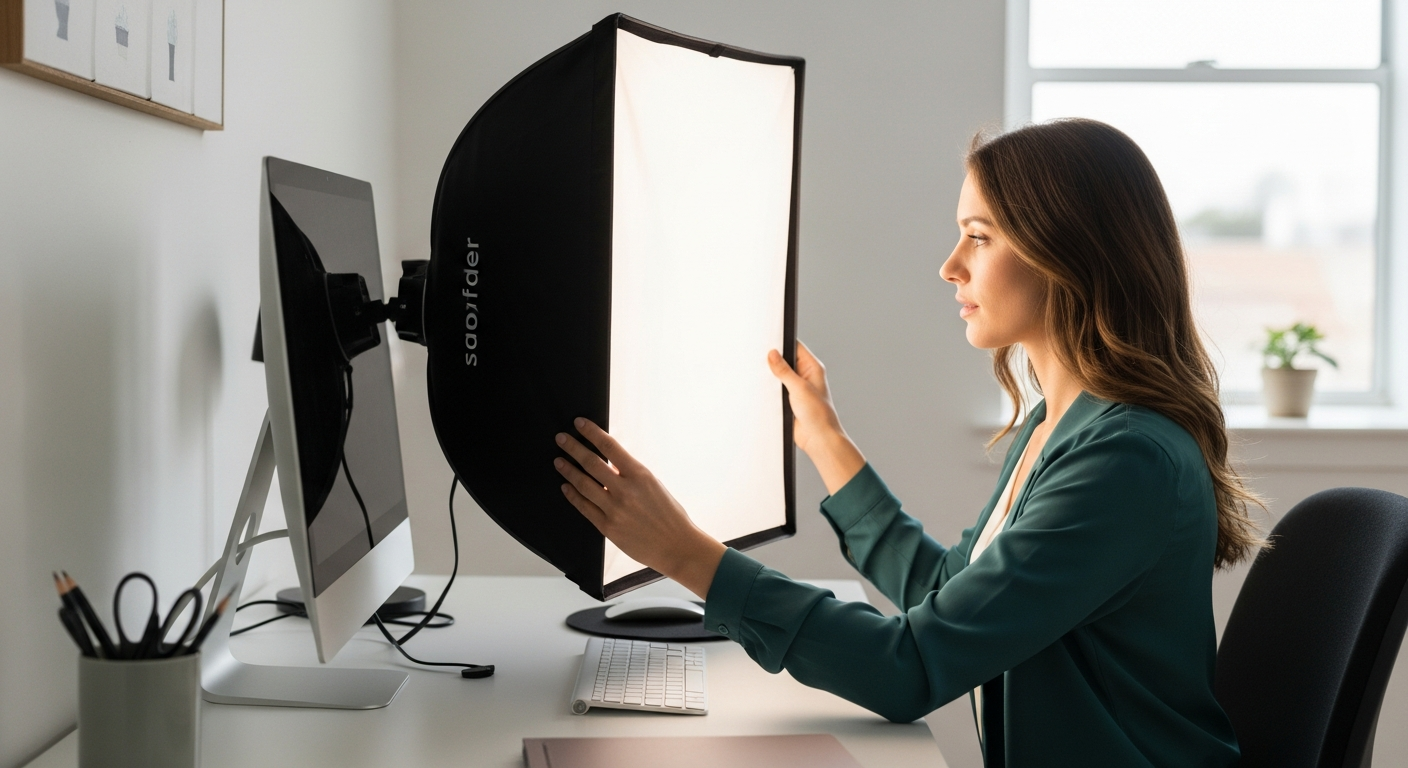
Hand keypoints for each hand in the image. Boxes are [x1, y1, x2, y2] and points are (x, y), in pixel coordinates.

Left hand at [554, 418, 725, 599]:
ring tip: (559, 461)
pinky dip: (573, 496)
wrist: (676, 546)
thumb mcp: (654, 485)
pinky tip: (565, 487)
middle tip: (561, 438)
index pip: (610, 447)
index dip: (591, 433)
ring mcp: (615, 510)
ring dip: (568, 470)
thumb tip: (610, 463)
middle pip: (591, 463)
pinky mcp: (608, 527)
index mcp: (640, 475)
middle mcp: (625, 490)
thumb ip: (631, 474)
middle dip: (573, 448)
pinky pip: (584, 508)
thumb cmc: (669, 515)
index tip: (579, 423)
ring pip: (583, 485)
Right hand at [768, 342, 865, 493]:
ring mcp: (795, 389)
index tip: (767, 341)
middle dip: (772, 361)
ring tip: (758, 374)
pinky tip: (760, 389)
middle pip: (784, 361)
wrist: (818, 439)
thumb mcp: (799, 387)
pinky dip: (768, 390)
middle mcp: (804, 376)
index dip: (781, 343)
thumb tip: (773, 354)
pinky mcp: (788, 401)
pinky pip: (775, 391)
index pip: (795, 347)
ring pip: (778, 377)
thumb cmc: (819, 414)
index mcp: (812, 368)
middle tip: (758, 357)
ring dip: (770, 377)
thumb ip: (784, 370)